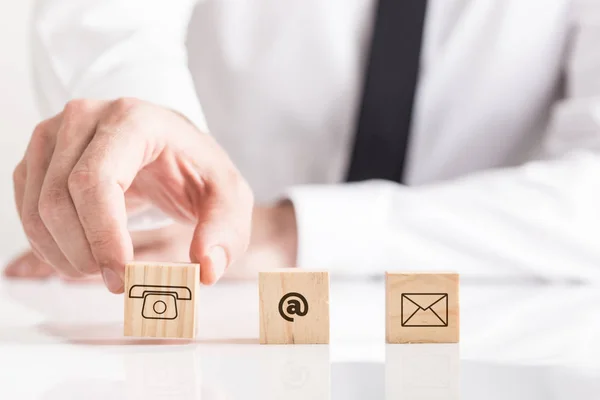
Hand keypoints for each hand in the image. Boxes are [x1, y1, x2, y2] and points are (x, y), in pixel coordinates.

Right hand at [11, 98, 252, 291]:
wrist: (170, 149)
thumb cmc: (196, 169)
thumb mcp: (228, 196)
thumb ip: (225, 230)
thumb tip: (206, 269)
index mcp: (134, 119)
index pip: (97, 180)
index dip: (104, 235)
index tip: (124, 276)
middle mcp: (85, 118)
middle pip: (59, 198)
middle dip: (86, 253)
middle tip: (119, 283)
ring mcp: (55, 134)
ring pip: (36, 208)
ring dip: (65, 255)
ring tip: (103, 271)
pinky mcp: (40, 157)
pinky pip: (26, 209)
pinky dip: (50, 245)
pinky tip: (83, 255)